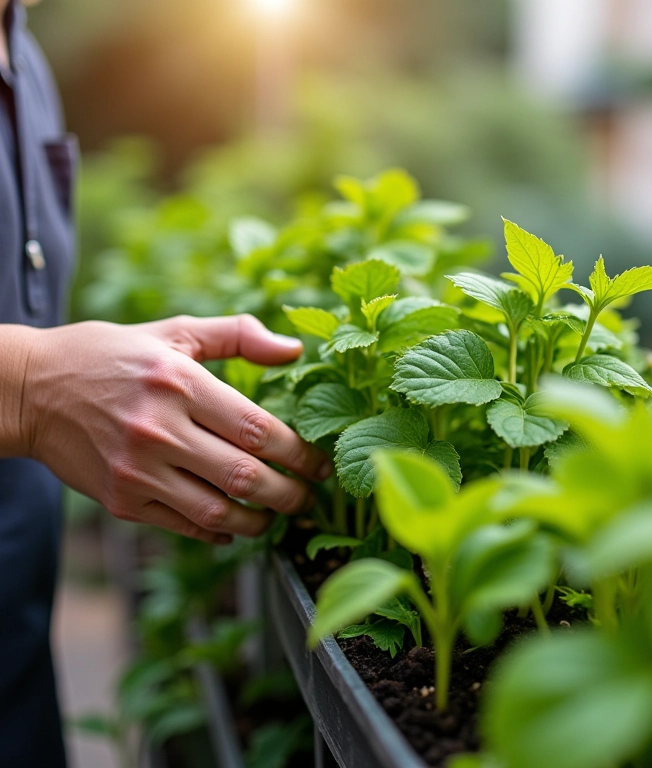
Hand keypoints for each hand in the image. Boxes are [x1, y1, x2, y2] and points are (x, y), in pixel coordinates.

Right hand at [21, 315, 331, 543]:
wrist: (30, 390)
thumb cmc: (111, 355)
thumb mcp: (174, 332)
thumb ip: (238, 335)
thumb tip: (294, 349)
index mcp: (179, 383)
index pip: (257, 429)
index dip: (299, 453)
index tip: (320, 464)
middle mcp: (159, 430)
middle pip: (245, 476)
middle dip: (290, 494)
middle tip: (311, 498)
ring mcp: (137, 470)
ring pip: (217, 511)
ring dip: (260, 521)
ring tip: (279, 516)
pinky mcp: (121, 499)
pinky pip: (182, 525)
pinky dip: (217, 532)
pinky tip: (236, 526)